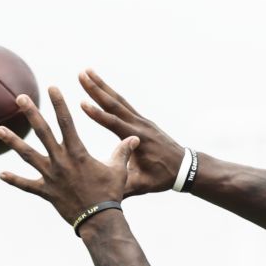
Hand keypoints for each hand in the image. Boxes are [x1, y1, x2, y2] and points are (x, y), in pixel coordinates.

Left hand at [0, 87, 138, 225]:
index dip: (59, 104)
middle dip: (31, 113)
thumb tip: (134, 138)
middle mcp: (61, 161)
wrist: (99, 219)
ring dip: (13, 142)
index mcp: (78, 152)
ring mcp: (51, 176)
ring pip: (28, 155)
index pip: (66, 122)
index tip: (52, 88)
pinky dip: (14, 180)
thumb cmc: (110, 194)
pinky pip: (26, 185)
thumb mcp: (118, 170)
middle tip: (20, 98)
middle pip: (42, 132)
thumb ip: (122, 152)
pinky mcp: (46, 192)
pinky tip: (1, 174)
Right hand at [78, 69, 184, 196]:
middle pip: (114, 104)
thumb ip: (124, 187)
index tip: (81, 102)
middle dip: (96, 88)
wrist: (184, 167)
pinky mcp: (142, 120)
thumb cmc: (163, 177)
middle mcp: (139, 125)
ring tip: (87, 71)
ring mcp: (141, 120)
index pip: (114, 124)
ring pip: (119, 100)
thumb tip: (104, 194)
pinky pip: (123, 103)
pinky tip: (101, 85)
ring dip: (102, 85)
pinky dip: (111, 93)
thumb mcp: (143, 185)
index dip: (97, 115)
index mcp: (138, 140)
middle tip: (81, 73)